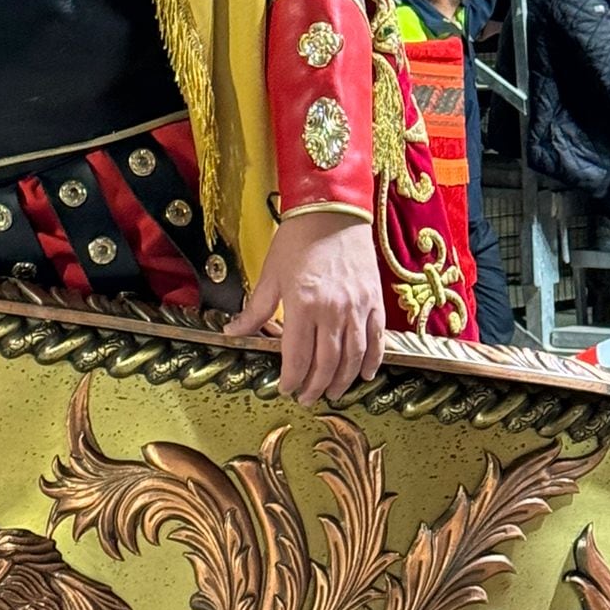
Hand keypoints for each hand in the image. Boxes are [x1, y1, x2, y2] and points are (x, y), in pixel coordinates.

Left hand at [226, 211, 383, 404]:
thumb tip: (233, 332)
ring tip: (331, 392)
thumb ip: (255, 310)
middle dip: (315, 387)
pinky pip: (377, 340)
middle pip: (326, 364)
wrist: (332, 211)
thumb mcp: (270, 274)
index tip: (286, 389)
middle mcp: (332, 311)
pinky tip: (365, 375)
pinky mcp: (374, 302)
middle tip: (307, 398)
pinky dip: (372, 362)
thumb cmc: (297, 239)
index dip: (292, 379)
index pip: (297, 357)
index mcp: (303, 305)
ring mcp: (357, 308)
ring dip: (342, 381)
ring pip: (353, 358)